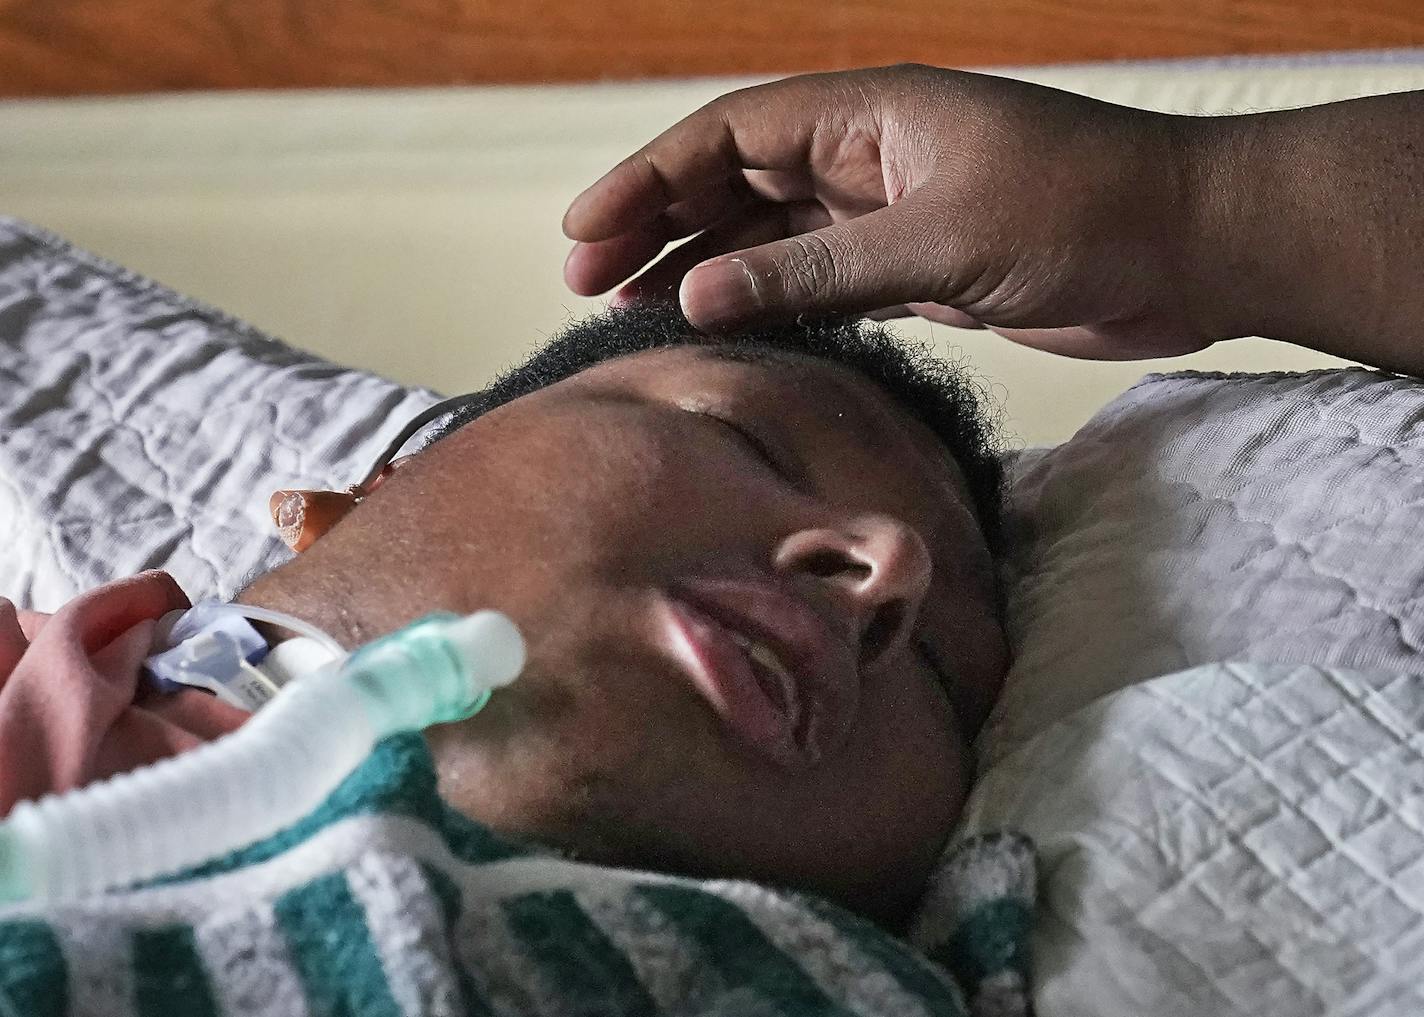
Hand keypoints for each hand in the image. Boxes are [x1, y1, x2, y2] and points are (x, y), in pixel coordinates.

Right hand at [563, 64, 1222, 359]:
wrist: (1190, 249)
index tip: (584, 229)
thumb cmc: (1086, 213)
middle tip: (585, 280)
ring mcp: (889, 212)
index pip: (729, 135)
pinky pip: (815, 280)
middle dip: (656, 224)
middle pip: (733, 182)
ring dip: (700, 267)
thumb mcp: (941, 242)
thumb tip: (699, 297)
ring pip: (768, 236)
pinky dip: (765, 302)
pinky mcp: (915, 267)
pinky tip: (724, 329)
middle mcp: (868, 156)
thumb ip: (816, 271)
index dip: (648, 178)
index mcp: (869, 114)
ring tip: (628, 308)